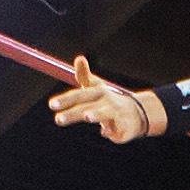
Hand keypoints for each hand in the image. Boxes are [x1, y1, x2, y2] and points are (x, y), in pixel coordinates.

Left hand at [44, 61, 162, 143]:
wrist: (137, 112)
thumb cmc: (110, 100)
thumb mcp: (97, 87)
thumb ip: (84, 75)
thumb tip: (79, 57)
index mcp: (98, 91)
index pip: (79, 95)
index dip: (65, 99)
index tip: (51, 105)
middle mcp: (107, 100)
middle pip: (88, 105)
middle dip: (73, 112)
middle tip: (57, 119)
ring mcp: (117, 113)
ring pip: (105, 113)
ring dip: (97, 114)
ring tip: (88, 116)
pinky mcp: (125, 127)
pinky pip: (115, 131)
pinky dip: (110, 132)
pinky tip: (107, 132)